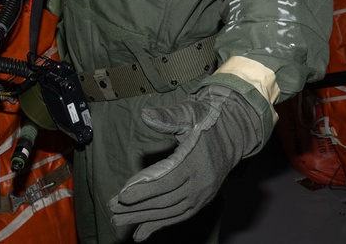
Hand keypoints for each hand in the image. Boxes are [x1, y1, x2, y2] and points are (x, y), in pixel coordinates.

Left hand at [108, 85, 261, 240]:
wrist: (233, 135)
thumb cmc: (206, 120)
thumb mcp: (189, 113)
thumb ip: (167, 117)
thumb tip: (146, 115)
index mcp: (196, 161)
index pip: (167, 179)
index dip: (144, 189)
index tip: (122, 196)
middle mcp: (201, 182)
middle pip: (165, 199)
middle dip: (137, 207)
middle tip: (112, 210)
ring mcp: (202, 194)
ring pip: (170, 211)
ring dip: (143, 218)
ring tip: (118, 220)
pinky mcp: (201, 201)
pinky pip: (179, 216)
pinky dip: (159, 225)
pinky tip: (140, 233)